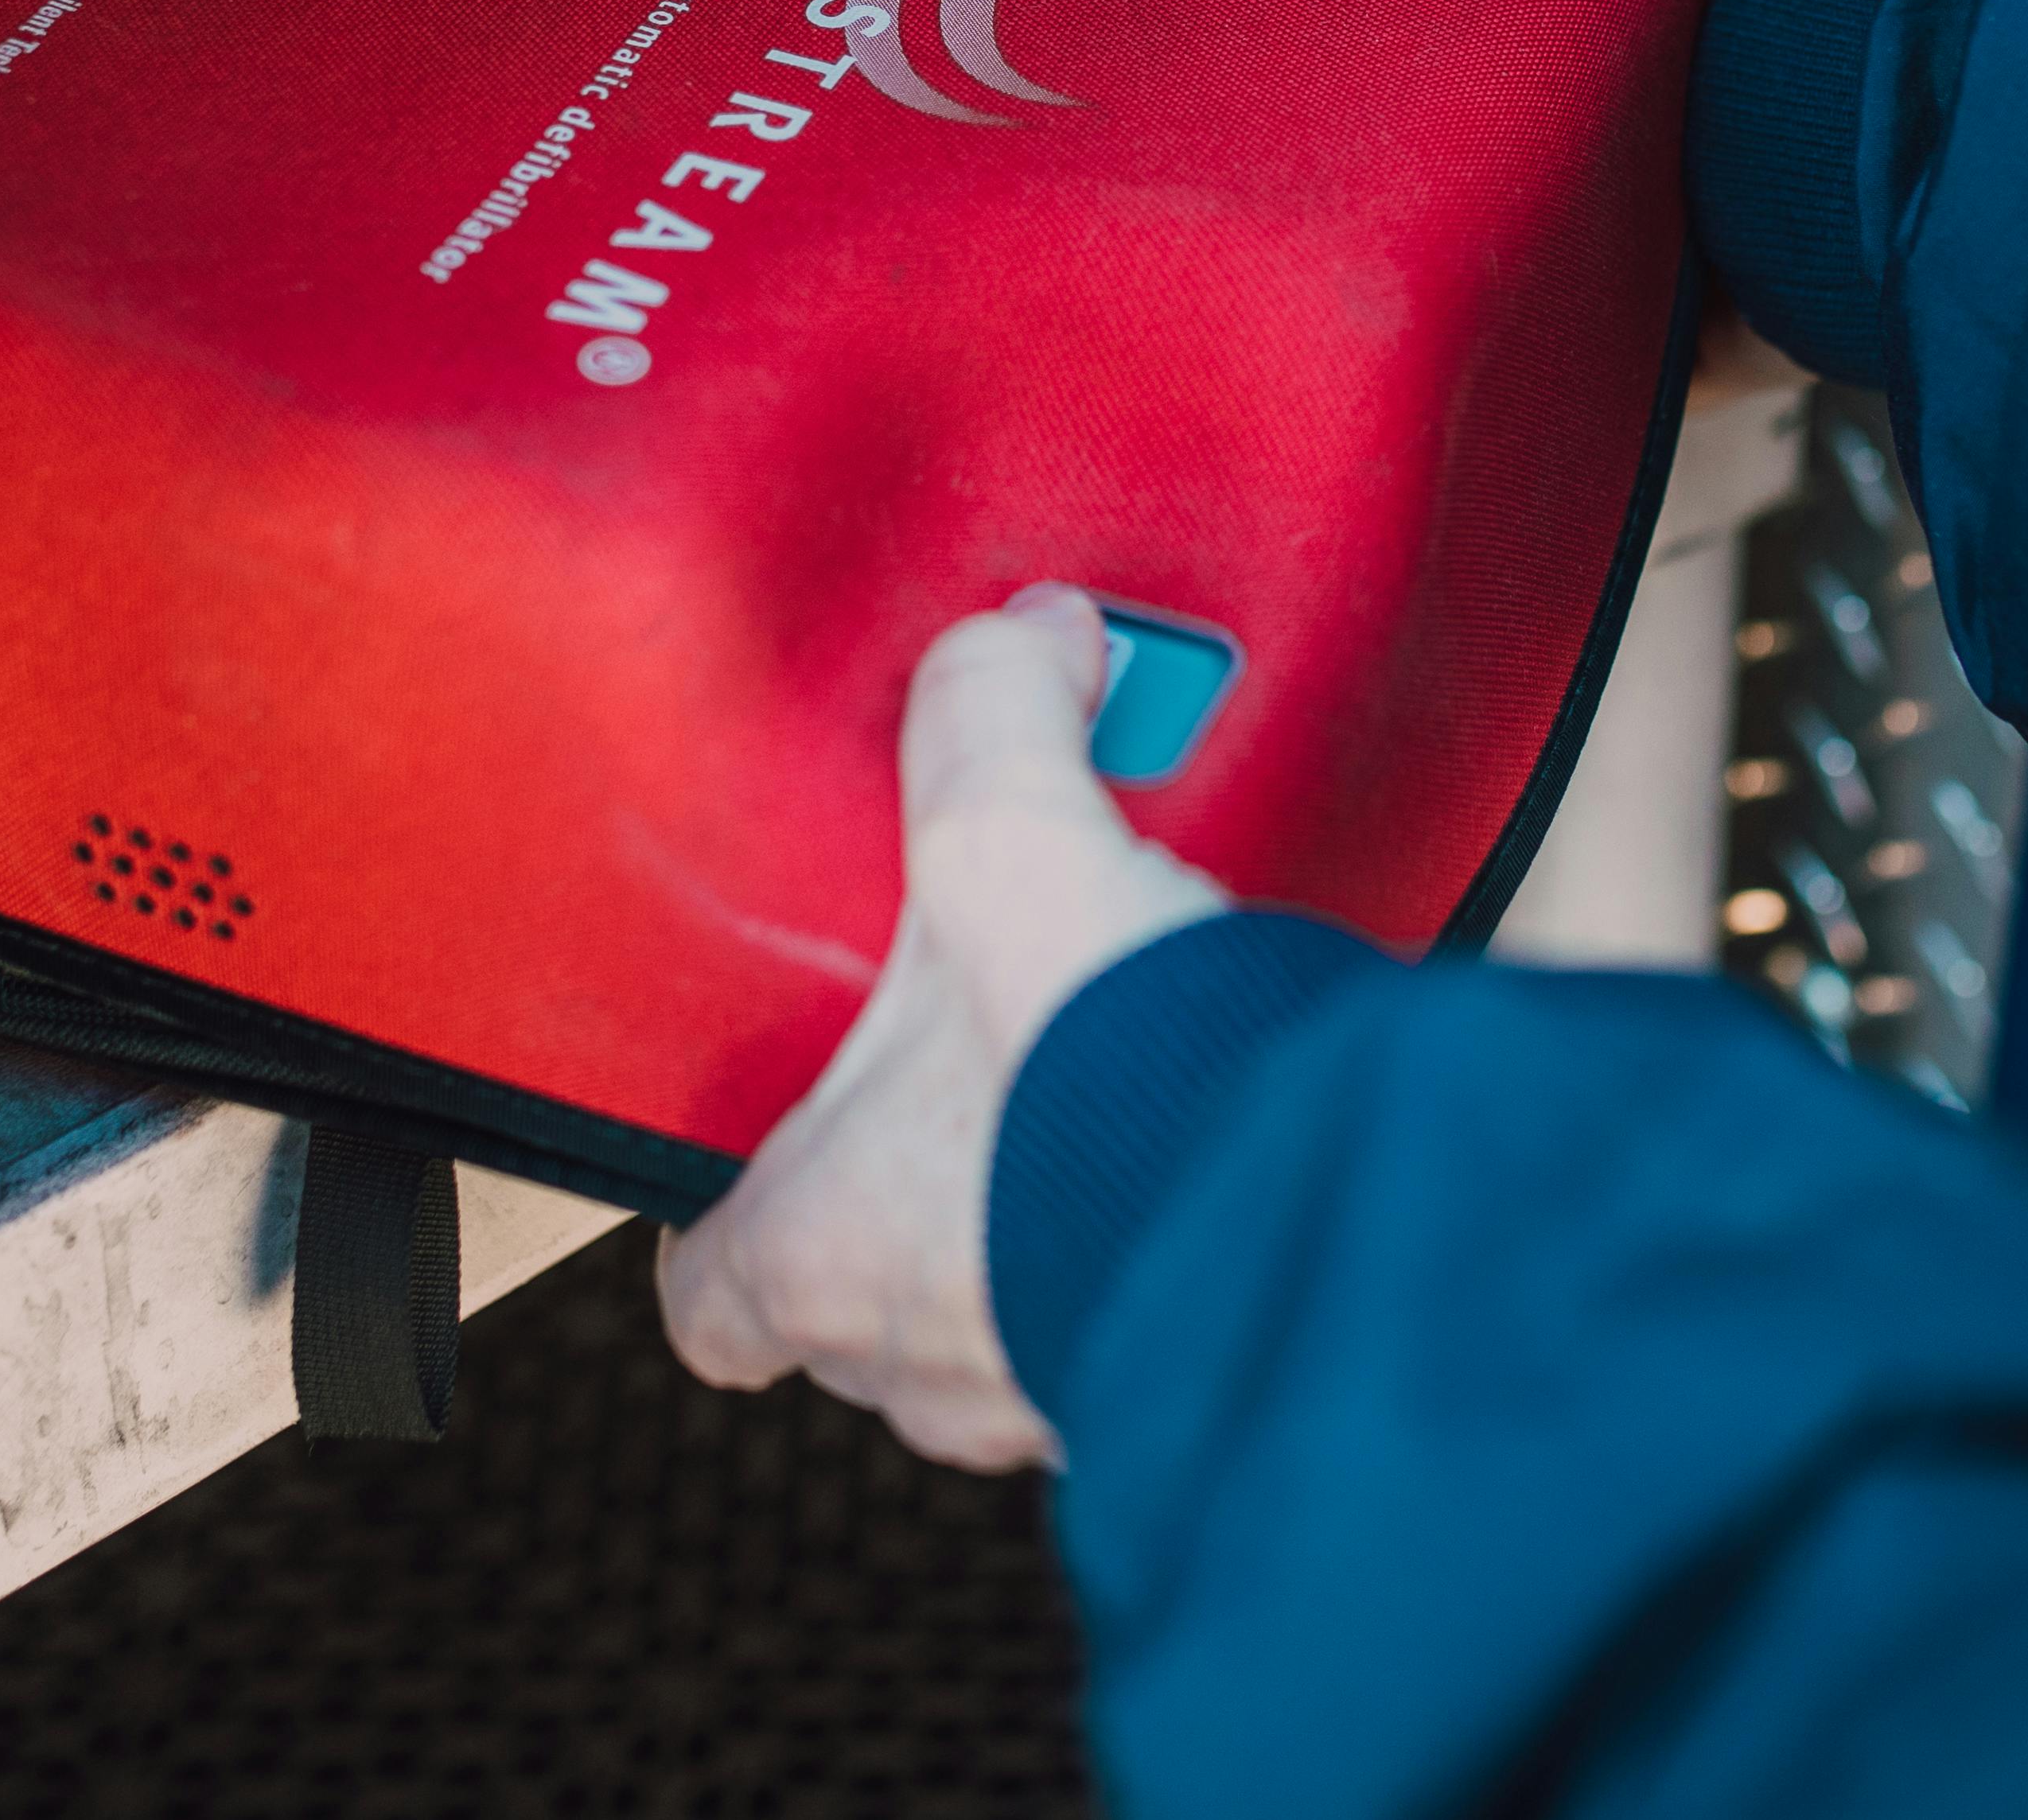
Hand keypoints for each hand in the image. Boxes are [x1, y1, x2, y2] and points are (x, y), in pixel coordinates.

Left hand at [660, 583, 1228, 1469]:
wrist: (1318, 1212)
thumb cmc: (1109, 1095)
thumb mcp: (1011, 846)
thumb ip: (990, 718)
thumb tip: (1019, 640)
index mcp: (820, 1247)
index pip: (708, 1289)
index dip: (727, 1211)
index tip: (764, 1144)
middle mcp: (921, 1350)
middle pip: (863, 1293)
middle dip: (911, 1179)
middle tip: (963, 1068)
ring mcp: (1046, 1387)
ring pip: (1003, 1312)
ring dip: (1037, 1207)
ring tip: (1095, 1078)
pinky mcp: (1179, 1369)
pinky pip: (1137, 1309)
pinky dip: (1154, 1229)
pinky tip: (1199, 1127)